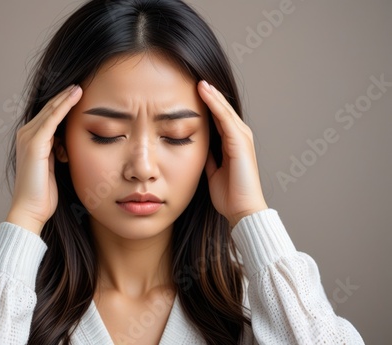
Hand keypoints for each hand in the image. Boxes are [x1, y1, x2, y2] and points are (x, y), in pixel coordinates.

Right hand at [6, 84, 81, 234]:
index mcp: (31, 140)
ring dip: (66, 97)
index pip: (49, 116)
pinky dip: (64, 106)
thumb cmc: (44, 193)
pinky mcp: (35, 143)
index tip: (79, 94)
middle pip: (49, 109)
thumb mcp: (53, 166)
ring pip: (51, 111)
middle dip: (65, 96)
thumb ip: (57, 151)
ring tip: (80, 86)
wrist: (31, 209)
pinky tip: (75, 96)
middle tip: (81, 84)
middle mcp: (26, 135)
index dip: (63, 104)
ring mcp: (28, 137)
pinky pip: (52, 119)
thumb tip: (68, 144)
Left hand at [197, 80, 267, 227]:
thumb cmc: (229, 195)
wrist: (242, 209)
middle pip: (221, 110)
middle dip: (209, 95)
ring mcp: (241, 137)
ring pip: (223, 110)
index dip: (206, 105)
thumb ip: (209, 158)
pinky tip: (205, 92)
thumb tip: (199, 149)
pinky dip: (215, 104)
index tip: (191, 93)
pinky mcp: (240, 141)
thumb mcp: (213, 172)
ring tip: (198, 80)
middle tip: (194, 79)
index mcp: (232, 144)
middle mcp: (239, 137)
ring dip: (211, 94)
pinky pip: (225, 118)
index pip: (217, 118)